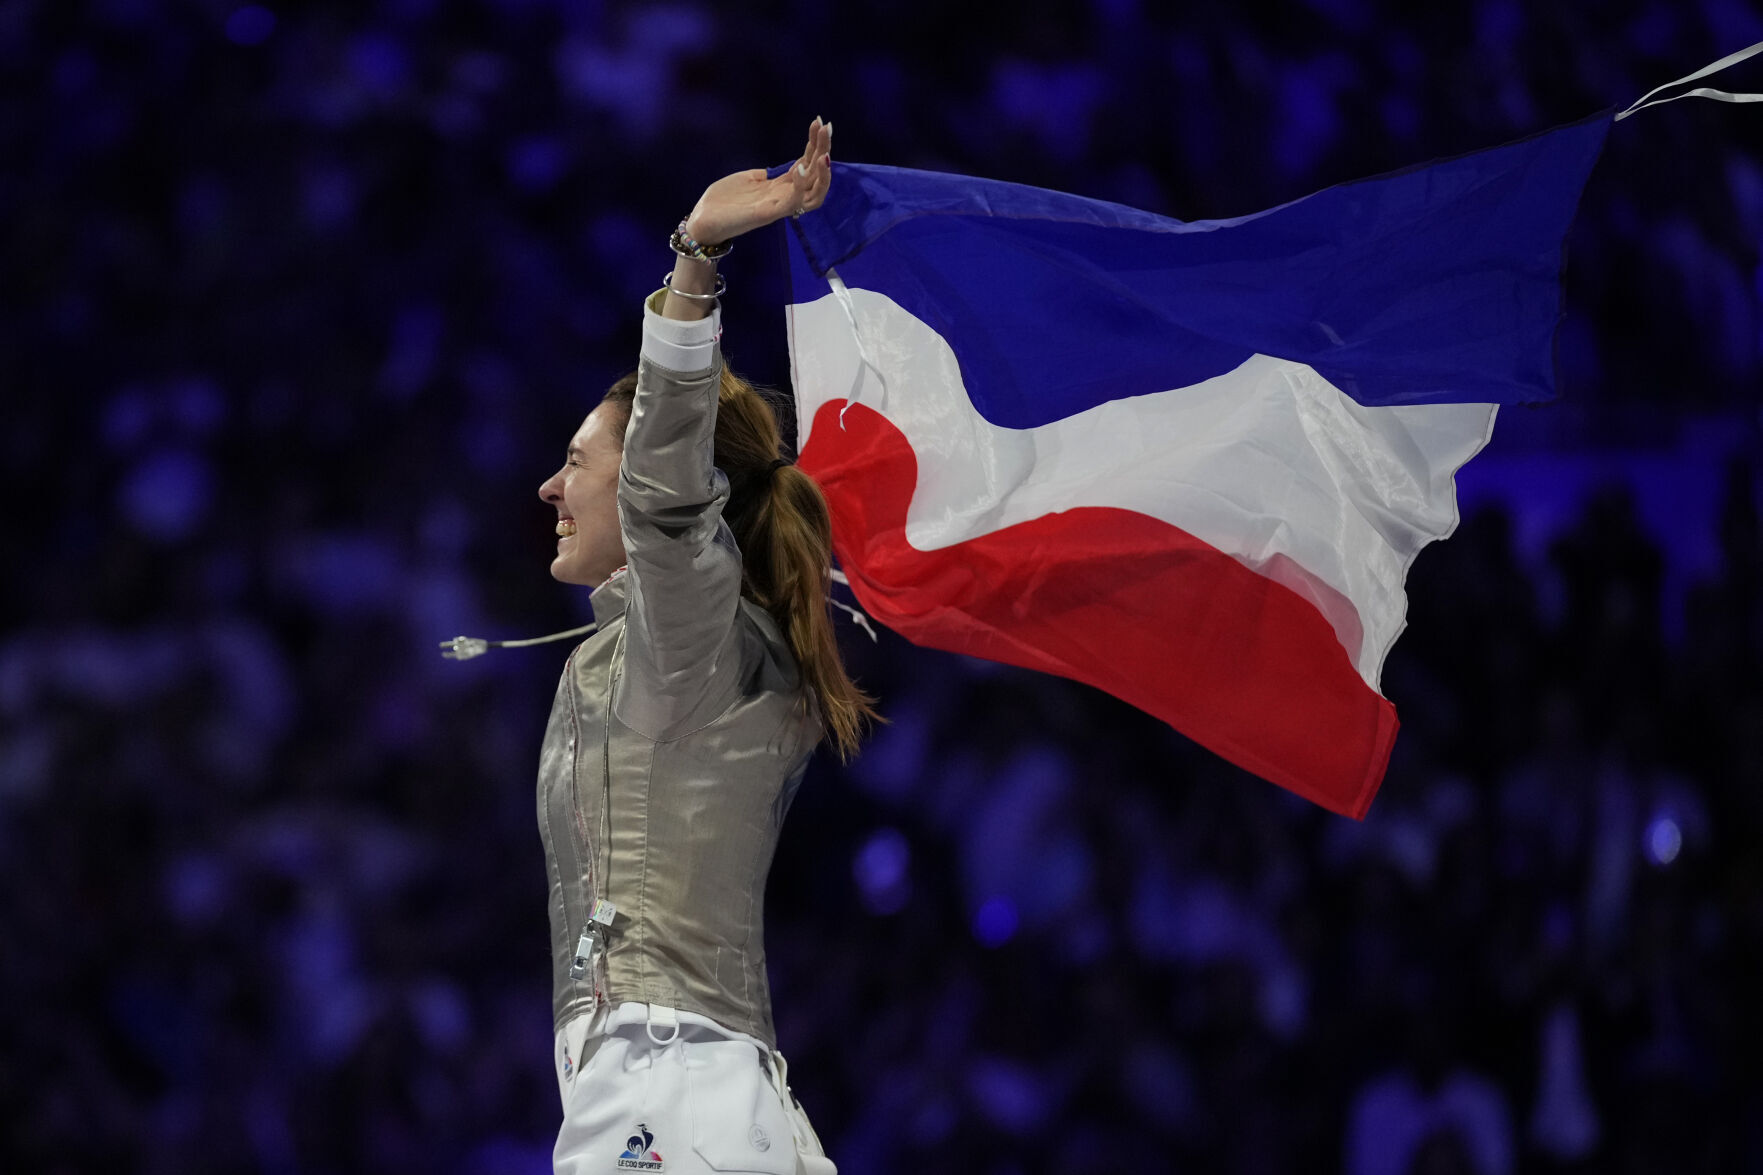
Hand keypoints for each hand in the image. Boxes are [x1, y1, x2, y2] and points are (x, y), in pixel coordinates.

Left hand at [682, 117, 831, 245]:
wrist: (702, 222)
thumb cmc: (723, 202)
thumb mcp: (748, 180)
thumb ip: (764, 176)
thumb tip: (774, 170)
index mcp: (780, 188)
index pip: (807, 164)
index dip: (815, 144)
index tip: (819, 122)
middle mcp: (784, 197)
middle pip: (816, 176)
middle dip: (823, 150)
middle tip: (827, 127)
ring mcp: (777, 207)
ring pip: (813, 194)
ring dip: (822, 173)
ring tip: (823, 154)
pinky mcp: (767, 214)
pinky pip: (792, 203)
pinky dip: (799, 186)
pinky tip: (801, 169)